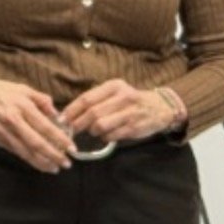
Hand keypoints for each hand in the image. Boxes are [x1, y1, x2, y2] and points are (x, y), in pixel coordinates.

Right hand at [0, 70, 72, 172]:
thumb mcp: (21, 88)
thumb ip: (40, 99)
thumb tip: (56, 112)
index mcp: (22, 106)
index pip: (45, 126)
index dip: (59, 139)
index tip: (71, 147)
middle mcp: (14, 121)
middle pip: (36, 143)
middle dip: (53, 155)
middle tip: (66, 163)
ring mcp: (5, 133)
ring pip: (26, 152)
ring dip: (42, 162)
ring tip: (55, 168)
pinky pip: (16, 152)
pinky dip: (29, 159)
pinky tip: (39, 163)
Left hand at [62, 79, 179, 143]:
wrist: (161, 108)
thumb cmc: (131, 101)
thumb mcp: (115, 92)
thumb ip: (96, 99)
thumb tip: (69, 113)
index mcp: (114, 86)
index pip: (87, 98)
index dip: (72, 110)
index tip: (62, 119)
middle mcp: (123, 97)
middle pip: (92, 113)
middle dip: (78, 123)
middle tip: (72, 130)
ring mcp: (130, 113)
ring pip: (100, 125)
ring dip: (92, 131)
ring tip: (93, 131)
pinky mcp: (134, 127)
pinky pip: (111, 135)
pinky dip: (105, 137)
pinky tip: (107, 134)